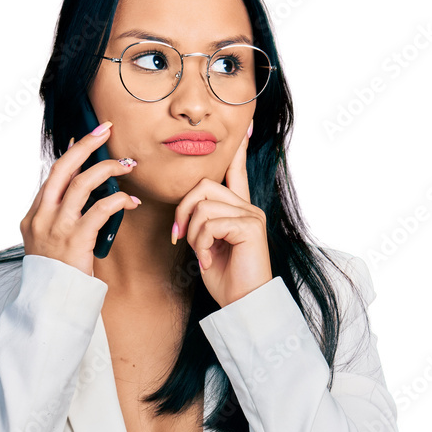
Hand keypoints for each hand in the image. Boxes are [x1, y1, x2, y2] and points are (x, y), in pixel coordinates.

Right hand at [19, 123, 140, 276]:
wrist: (52, 303)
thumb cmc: (58, 277)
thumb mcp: (50, 245)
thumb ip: (61, 221)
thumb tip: (84, 198)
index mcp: (34, 216)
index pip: (52, 176)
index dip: (71, 155)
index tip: (86, 140)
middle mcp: (42, 217)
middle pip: (63, 168)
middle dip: (86, 144)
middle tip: (104, 129)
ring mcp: (57, 227)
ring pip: (82, 183)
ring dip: (107, 169)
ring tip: (126, 165)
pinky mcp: (75, 239)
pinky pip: (100, 210)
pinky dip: (118, 201)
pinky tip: (130, 201)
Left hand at [172, 122, 272, 307]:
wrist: (243, 303)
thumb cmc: (226, 279)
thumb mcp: (207, 246)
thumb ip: (202, 223)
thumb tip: (188, 211)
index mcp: (239, 209)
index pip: (236, 172)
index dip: (237, 150)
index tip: (244, 128)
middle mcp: (248, 207)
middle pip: (204, 186)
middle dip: (183, 210)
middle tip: (181, 238)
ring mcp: (251, 215)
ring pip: (203, 205)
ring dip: (193, 233)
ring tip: (202, 255)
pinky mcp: (249, 227)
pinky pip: (210, 223)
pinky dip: (202, 244)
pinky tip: (210, 261)